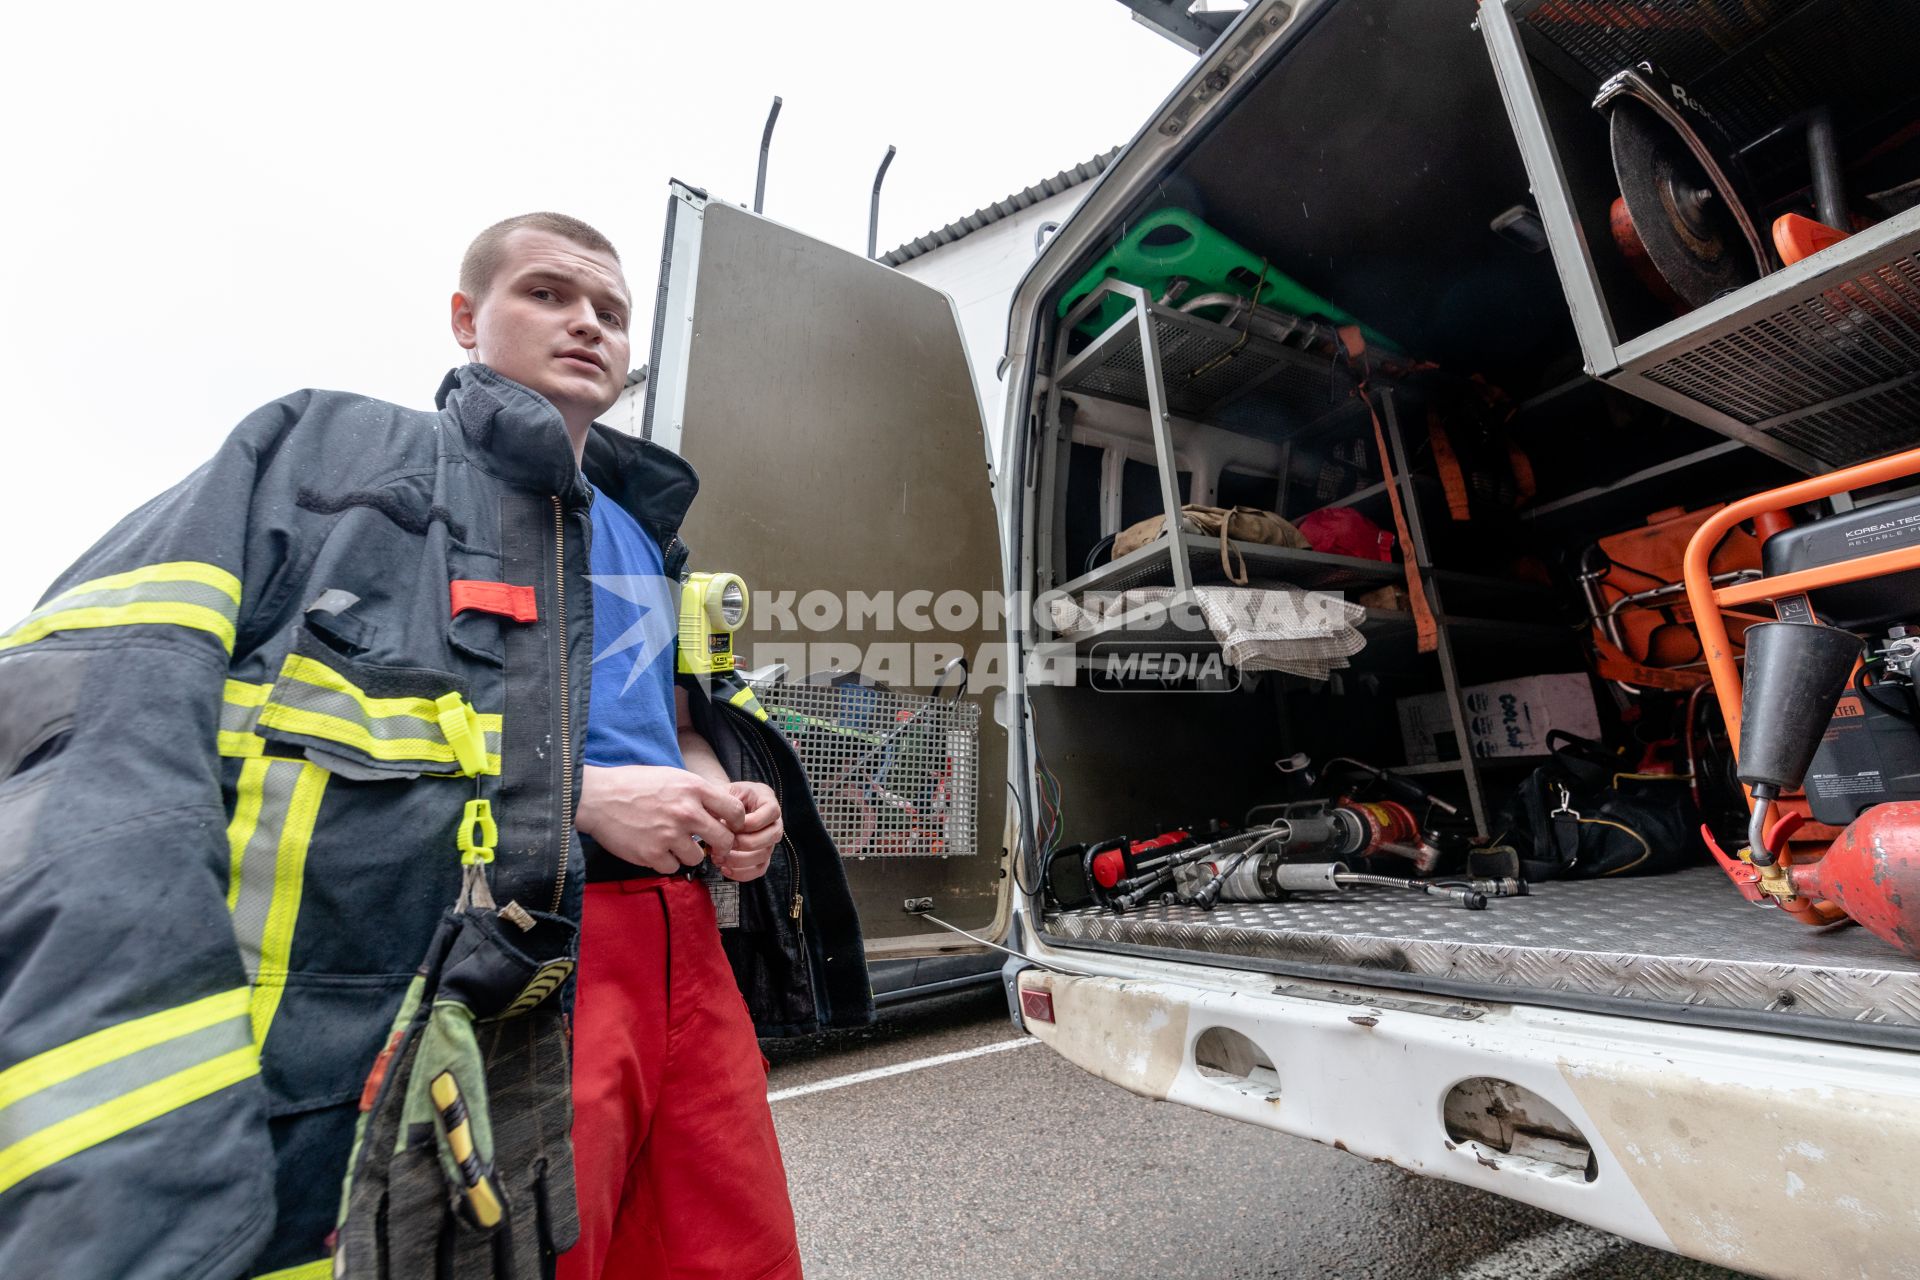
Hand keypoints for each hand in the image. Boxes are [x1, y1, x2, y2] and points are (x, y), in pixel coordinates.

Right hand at [576, 765, 745, 874]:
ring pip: (698, 857)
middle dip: (720, 845)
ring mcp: (669, 835)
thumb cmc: (635, 785)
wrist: (597, 798)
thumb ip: (699, 794)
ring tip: (671, 841)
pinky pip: (673, 867)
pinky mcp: (652, 854)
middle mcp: (686, 812)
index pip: (735, 811)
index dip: (735, 822)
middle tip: (710, 845)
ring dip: (688, 853)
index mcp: (694, 788)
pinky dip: (666, 861)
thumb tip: (723, 812)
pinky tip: (655, 847)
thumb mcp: (673, 777)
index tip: (728, 827)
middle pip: (724, 840)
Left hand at [712, 781, 781, 881]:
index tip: (728, 825)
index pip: (771, 812)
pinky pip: (759, 869)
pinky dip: (742, 873)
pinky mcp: (761, 854)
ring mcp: (769, 839)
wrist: (720, 805)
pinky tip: (725, 869)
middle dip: (745, 843)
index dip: (750, 822)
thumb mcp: (724, 791)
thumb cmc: (724, 796)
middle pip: (773, 836)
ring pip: (765, 855)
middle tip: (724, 844)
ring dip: (740, 860)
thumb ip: (724, 803)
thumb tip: (719, 824)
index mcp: (767, 799)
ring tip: (719, 857)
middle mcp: (773, 820)